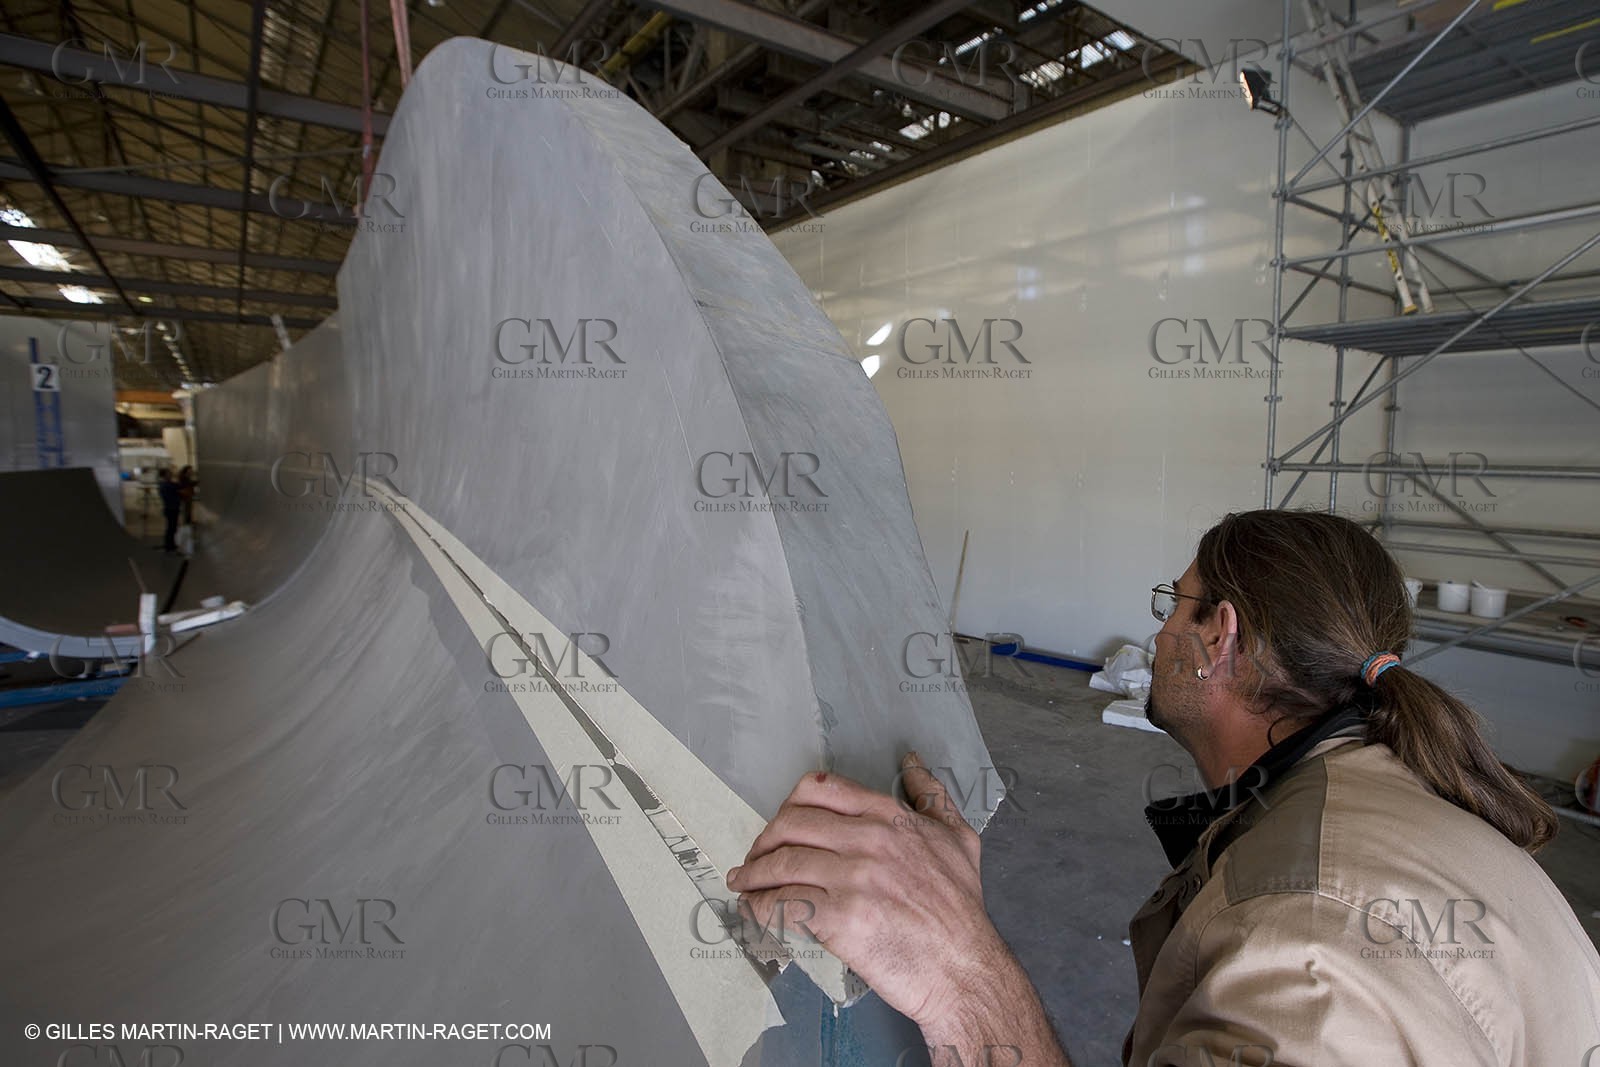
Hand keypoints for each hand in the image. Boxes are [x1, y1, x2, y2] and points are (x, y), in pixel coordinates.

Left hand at [725, 751, 1008, 1028]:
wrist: (964, 970)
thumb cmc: (961, 911)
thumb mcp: (959, 839)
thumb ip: (932, 796)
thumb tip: (912, 762)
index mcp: (891, 818)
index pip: (823, 789)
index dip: (791, 804)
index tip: (782, 823)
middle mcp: (870, 840)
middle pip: (792, 823)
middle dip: (765, 839)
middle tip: (756, 856)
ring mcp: (853, 878)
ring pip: (782, 862)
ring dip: (753, 873)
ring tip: (743, 883)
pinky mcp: (840, 918)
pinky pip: (782, 903)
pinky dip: (758, 906)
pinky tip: (753, 909)